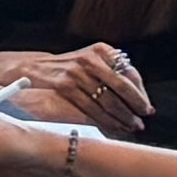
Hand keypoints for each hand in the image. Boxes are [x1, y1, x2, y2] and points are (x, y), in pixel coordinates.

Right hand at [0, 41, 151, 132]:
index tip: (146, 106)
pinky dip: (105, 120)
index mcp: (100, 50)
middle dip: (135, 106)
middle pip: (121, 86)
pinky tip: (113, 127)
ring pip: (107, 100)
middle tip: (143, 119)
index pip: (129, 73)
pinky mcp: (65, 85)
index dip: (140, 92)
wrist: (30, 69)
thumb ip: (110, 73)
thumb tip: (138, 95)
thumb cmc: (64, 70)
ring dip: (122, 117)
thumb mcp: (88, 62)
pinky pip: (91, 108)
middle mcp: (90, 59)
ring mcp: (77, 72)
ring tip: (131, 126)